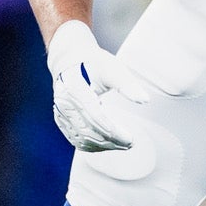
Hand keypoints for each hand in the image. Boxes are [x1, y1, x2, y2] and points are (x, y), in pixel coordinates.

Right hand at [46, 19, 150, 152]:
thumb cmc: (93, 62)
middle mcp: (64, 102)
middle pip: (89, 130)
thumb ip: (127, 84)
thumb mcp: (112, 68)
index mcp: (75, 88)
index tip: (130, 139)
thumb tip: (144, 100)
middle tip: (130, 143)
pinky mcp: (61, 119)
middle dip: (111, 141)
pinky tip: (107, 145)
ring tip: (122, 145)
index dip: (114, 131)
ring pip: (81, 139)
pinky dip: (92, 146)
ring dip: (103, 146)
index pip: (96, 116)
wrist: (70, 59)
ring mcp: (61, 112)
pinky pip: (75, 139)